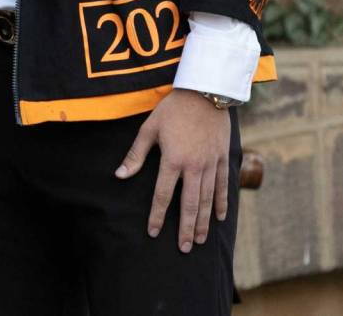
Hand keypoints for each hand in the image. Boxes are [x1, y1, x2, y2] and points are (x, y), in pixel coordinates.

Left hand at [114, 90, 231, 250]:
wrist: (205, 93)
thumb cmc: (173, 109)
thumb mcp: (149, 128)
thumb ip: (136, 155)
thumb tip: (119, 175)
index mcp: (173, 160)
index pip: (163, 195)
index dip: (158, 215)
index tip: (153, 232)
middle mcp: (194, 167)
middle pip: (189, 204)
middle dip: (185, 228)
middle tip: (183, 249)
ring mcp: (211, 164)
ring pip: (207, 200)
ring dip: (203, 222)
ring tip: (199, 240)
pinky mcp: (223, 159)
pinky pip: (223, 186)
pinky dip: (221, 203)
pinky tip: (219, 218)